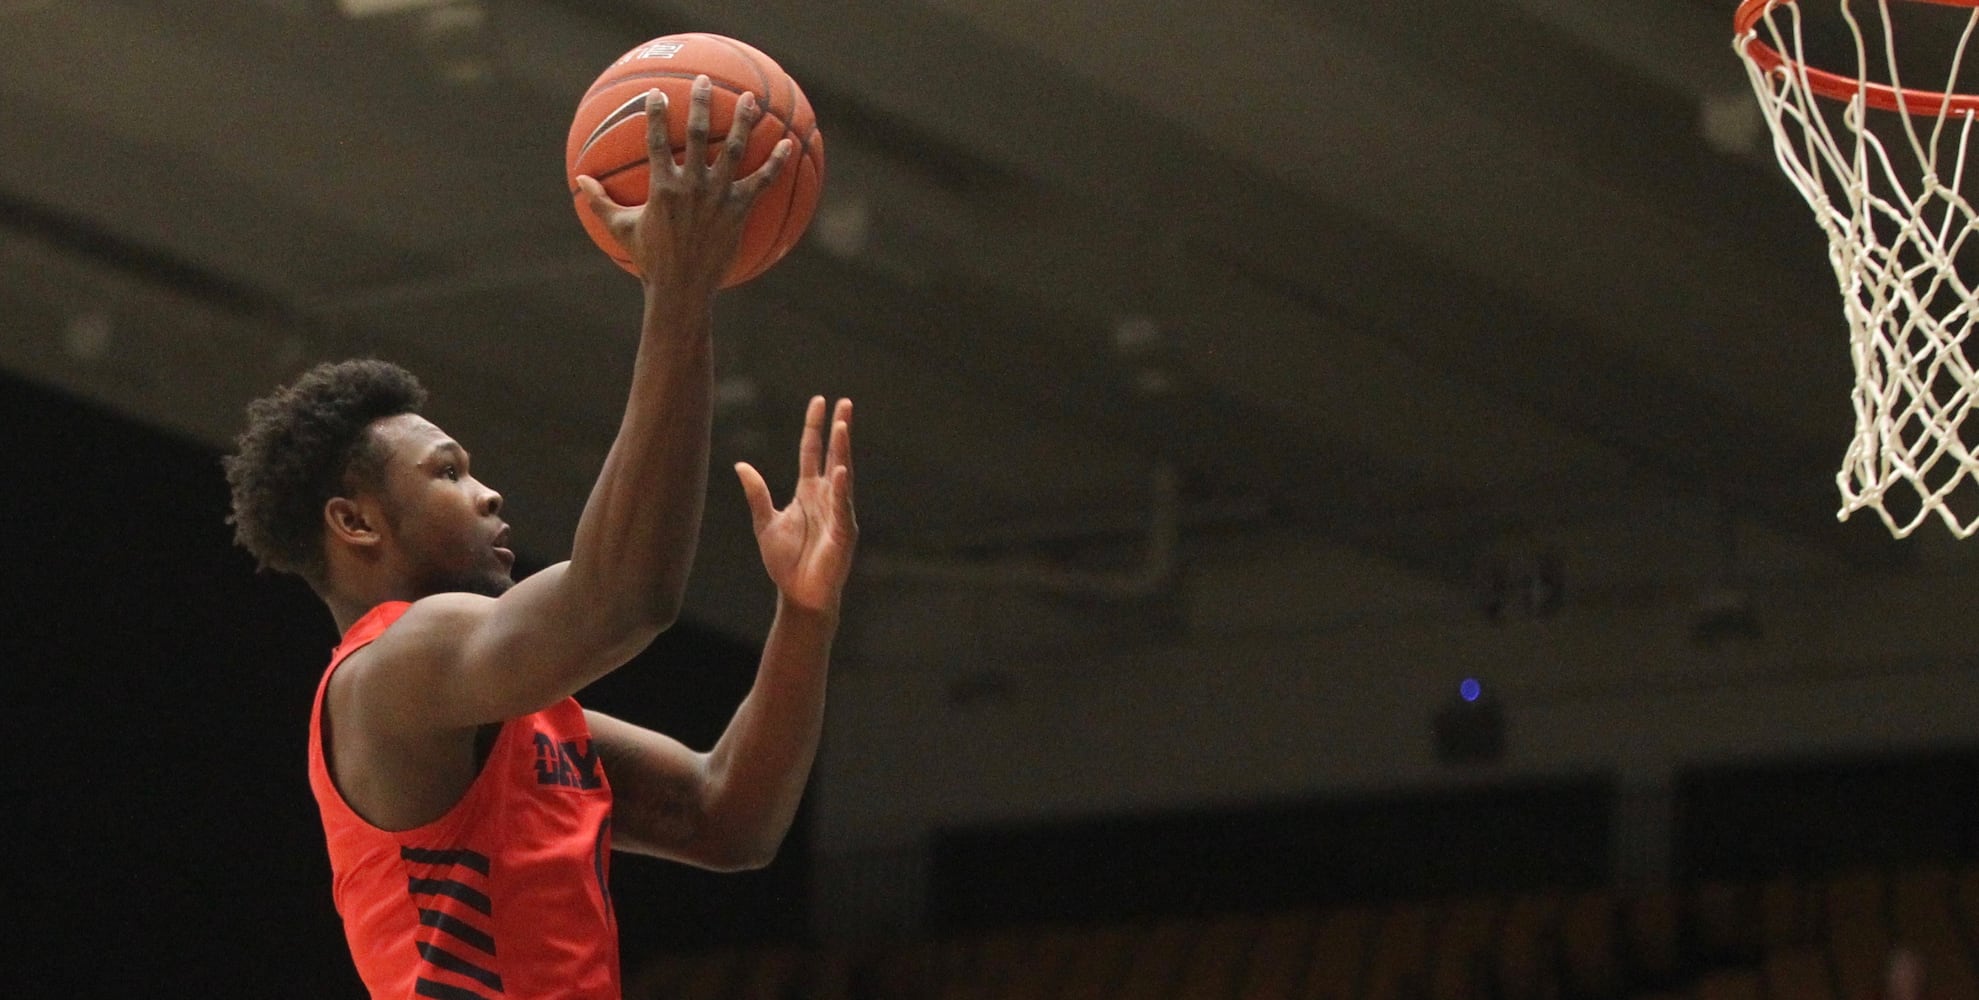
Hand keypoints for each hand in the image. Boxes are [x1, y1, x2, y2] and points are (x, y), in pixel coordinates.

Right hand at [574, 75, 792, 293]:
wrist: (682, 288)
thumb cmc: (650, 259)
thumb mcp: (621, 228)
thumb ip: (600, 202)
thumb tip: (579, 179)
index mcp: (662, 186)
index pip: (656, 140)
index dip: (656, 114)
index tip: (658, 93)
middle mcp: (691, 186)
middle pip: (698, 134)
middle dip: (702, 103)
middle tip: (706, 81)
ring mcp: (718, 197)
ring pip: (735, 150)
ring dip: (744, 122)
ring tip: (752, 100)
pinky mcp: (739, 210)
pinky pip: (763, 181)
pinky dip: (777, 162)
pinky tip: (789, 143)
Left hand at [736, 397, 856, 613]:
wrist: (799, 595)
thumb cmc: (785, 562)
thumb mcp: (765, 523)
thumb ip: (757, 494)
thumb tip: (740, 465)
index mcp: (808, 492)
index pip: (812, 451)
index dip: (814, 427)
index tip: (820, 401)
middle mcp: (826, 496)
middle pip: (833, 454)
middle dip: (838, 429)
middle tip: (844, 402)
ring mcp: (838, 512)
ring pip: (842, 474)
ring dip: (842, 450)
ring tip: (842, 426)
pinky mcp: (843, 531)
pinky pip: (842, 506)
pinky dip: (841, 489)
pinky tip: (840, 472)